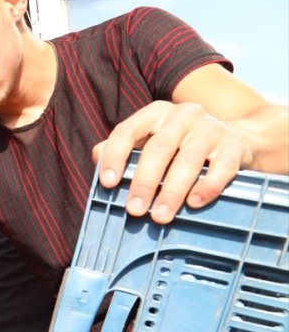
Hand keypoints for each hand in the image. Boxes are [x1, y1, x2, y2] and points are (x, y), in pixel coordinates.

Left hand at [94, 101, 249, 223]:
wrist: (235, 139)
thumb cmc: (178, 146)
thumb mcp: (149, 141)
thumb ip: (122, 149)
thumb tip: (95, 157)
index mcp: (155, 113)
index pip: (127, 131)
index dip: (115, 157)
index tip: (106, 183)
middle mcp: (183, 115)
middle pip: (159, 148)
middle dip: (144, 182)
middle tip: (134, 210)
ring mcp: (211, 128)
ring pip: (189, 160)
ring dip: (172, 191)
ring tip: (160, 217)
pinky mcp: (234, 146)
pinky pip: (222, 168)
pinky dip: (208, 187)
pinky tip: (194, 204)